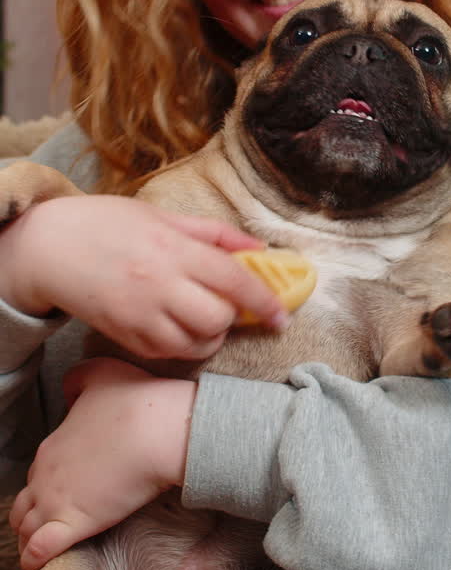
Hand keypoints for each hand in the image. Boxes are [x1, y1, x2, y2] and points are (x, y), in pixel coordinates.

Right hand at [0, 194, 288, 359]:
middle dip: (232, 317)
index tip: (282, 315)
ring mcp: (140, 315)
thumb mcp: (162, 215)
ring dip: (211, 336)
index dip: (264, 300)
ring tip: (204, 319)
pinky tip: (178, 327)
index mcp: (173, 248)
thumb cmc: (108, 224)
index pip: (234, 279)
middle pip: (218, 318)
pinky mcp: (124, 337)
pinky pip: (168, 353)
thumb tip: (258, 247)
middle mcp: (159, 284)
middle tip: (229, 306)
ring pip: (196, 344)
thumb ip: (214, 234)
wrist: (50, 247)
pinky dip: (184, 346)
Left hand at [10, 357, 195, 569]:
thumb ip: (77, 380)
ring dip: (29, 538)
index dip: (45, 484)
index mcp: (52, 446)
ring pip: (27, 528)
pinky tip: (35, 565)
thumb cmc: (136, 401)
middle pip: (26, 504)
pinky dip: (34, 558)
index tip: (59, 491)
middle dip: (31, 514)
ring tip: (38, 547)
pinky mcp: (76, 524)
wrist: (157, 430)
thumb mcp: (100, 373)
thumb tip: (68, 394)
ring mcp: (58, 502)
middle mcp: (46, 476)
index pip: (37, 474)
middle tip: (45, 523)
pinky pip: (41, 550)